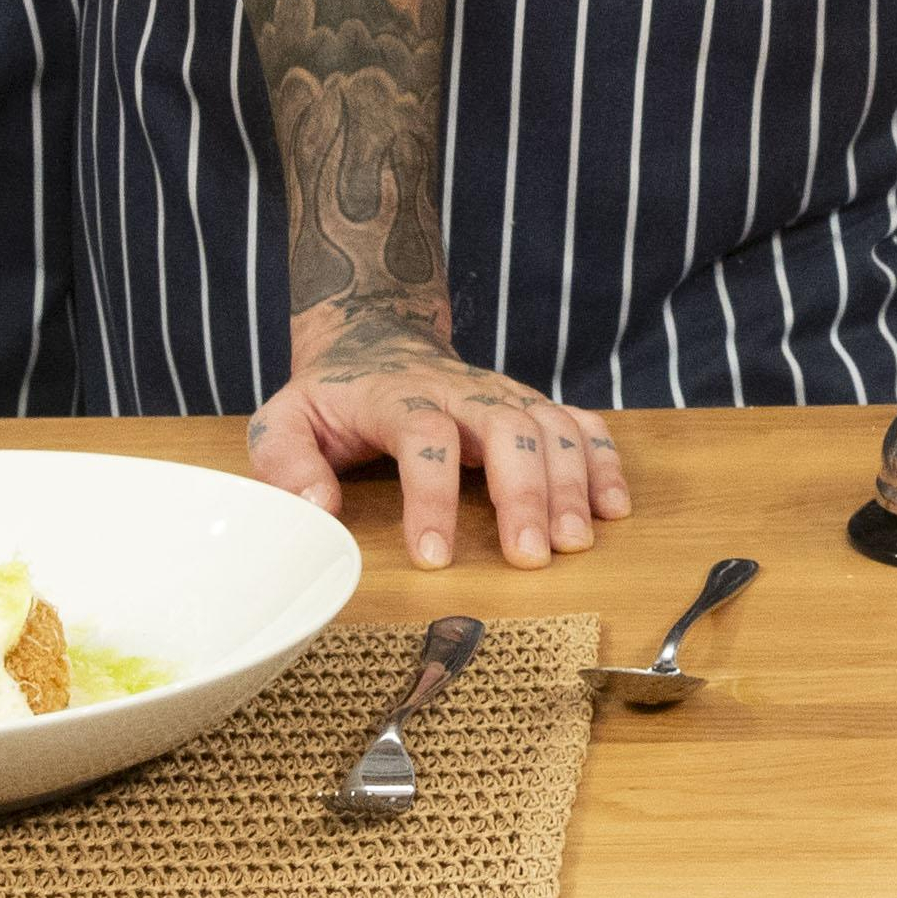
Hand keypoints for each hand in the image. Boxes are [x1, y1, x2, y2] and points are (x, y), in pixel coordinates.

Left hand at [244, 311, 632, 569]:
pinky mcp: (530, 403)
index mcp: (396, 395)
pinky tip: (612, 507)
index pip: (423, 436)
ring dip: (570, 481)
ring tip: (575, 541)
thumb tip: (319, 511)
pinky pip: (578, 422)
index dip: (432, 496)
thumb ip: (286, 463)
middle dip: (523, 492)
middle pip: (505, 427)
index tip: (435, 558)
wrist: (376, 339)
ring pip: (549, 424)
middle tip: (531, 556)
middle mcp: (459, 390)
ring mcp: (502, 393)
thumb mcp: (284, 421)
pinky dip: (602, 460)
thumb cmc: (332, 396)